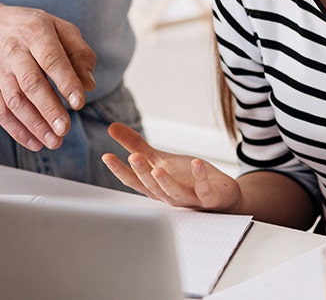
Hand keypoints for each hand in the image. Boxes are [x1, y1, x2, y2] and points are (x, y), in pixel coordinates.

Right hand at [0, 3, 95, 151]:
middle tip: (65, 129)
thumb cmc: (32, 30)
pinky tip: (35, 143)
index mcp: (35, 32)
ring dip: (34, 124)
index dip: (65, 81)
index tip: (79, 103)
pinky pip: (0, 111)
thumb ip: (79, 54)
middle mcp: (13, 51)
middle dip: (48, 109)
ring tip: (55, 141)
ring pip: (14, 101)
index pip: (51, 58)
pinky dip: (17, 130)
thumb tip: (89, 85)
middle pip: (30, 83)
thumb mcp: (60, 29)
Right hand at [101, 123, 242, 212]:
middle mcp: (168, 195)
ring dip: (165, 181)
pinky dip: (200, 177)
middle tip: (133, 157)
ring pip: (173, 192)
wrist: (219, 194)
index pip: (133, 181)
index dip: (119, 170)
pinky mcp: (208, 197)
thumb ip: (135, 145)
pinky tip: (196, 163)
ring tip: (157, 169)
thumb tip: (112, 127)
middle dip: (142, 173)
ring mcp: (188, 198)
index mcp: (154, 187)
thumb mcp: (158, 159)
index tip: (106, 156)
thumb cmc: (186, 178)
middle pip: (151, 186)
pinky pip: (203, 189)